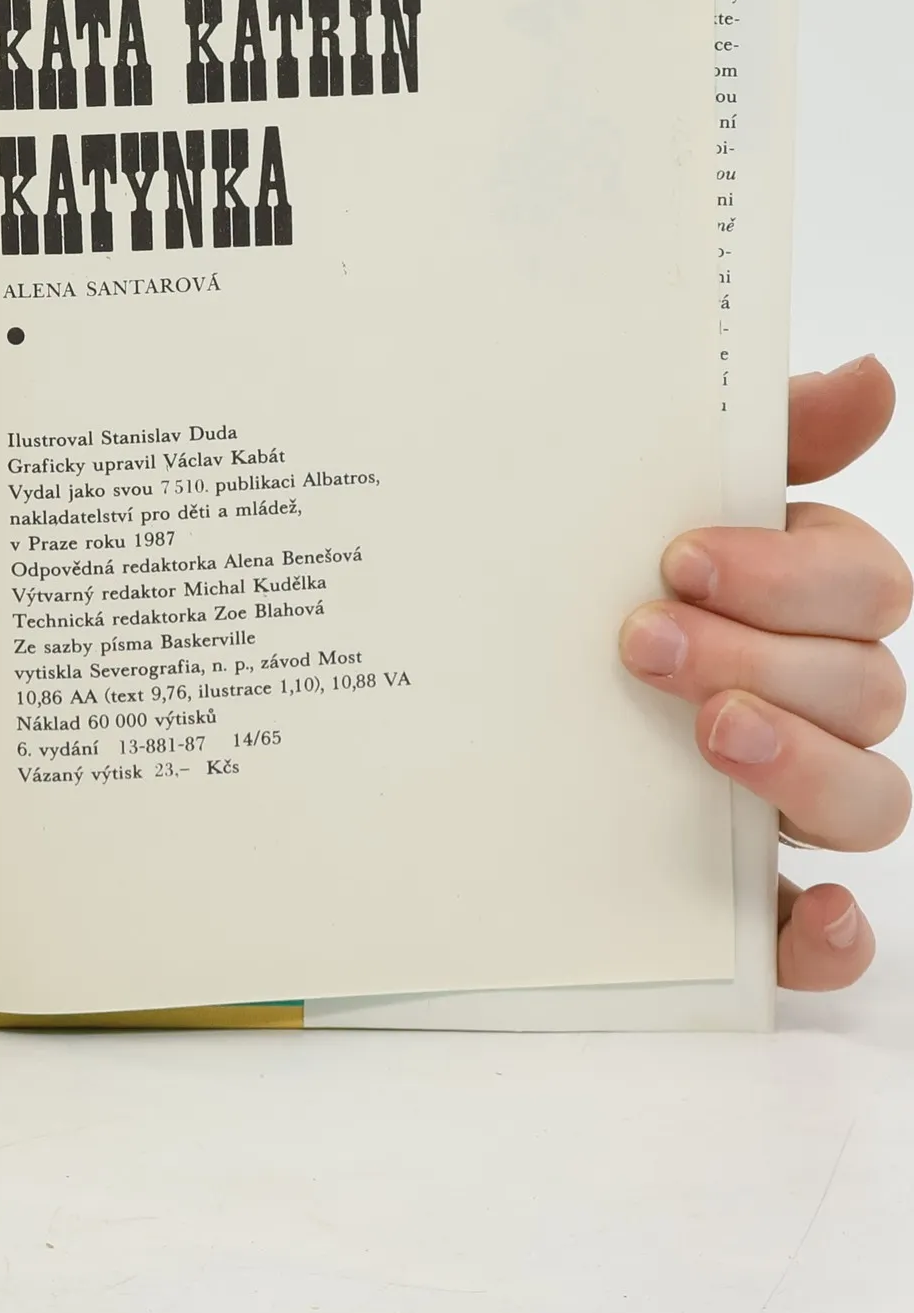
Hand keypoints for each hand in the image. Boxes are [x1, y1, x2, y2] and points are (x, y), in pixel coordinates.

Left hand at [620, 355, 907, 991]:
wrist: (441, 682)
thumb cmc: (572, 577)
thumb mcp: (630, 493)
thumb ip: (754, 437)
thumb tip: (865, 378)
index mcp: (788, 599)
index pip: (861, 583)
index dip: (791, 571)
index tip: (677, 557)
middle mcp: (803, 695)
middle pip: (865, 684)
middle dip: (763, 655)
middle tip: (642, 639)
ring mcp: (780, 796)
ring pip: (871, 796)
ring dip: (803, 765)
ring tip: (706, 732)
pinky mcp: (739, 892)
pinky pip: (817, 933)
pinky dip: (826, 934)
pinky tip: (804, 915)